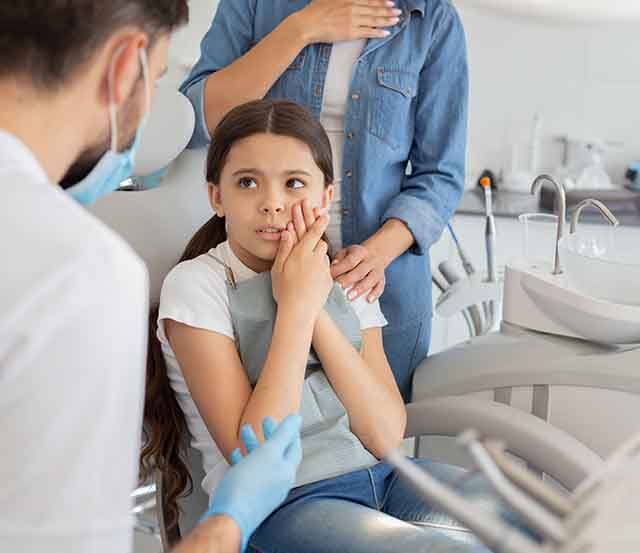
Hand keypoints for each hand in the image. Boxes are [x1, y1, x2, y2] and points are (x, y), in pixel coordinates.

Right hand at [204, 415, 302, 551]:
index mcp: (286, 471)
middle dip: (271, 435)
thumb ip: (283, 434)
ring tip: (245, 431)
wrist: (229, 517)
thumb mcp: (268, 452)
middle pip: (278, 453)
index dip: (289, 430)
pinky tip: (236, 454)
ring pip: (262, 462)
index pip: (294, 446)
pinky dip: (245, 460)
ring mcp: (264, 490)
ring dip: (255, 444)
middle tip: (263, 421)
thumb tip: (297, 418)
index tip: (282, 418)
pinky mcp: (249, 496)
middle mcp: (279, 482)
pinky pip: (250, 473)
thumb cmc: (248, 485)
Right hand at [271, 207, 332, 314]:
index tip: (324, 214)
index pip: (313, 233)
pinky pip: (326, 270)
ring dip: (317, 257)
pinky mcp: (329, 280)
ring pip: (323, 257)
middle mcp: (316, 259)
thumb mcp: (278, 268)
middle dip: (315, 242)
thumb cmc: (284, 290)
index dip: (318, 222)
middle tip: (307, 248)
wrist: (299, 311)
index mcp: (301, 253)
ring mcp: (324, 269)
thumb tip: (287, 231)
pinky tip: (311, 280)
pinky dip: (320, 270)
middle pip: (320, 243)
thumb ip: (284, 249)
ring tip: (305, 270)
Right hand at [292, 0, 401, 44]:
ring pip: (373, 20)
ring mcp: (352, 20)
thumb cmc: (315, 11)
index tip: (391, 3)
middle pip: (374, 9)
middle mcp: (352, 7)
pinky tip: (386, 33)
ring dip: (387, 20)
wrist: (307, 24)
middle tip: (398, 12)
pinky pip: (367, 32)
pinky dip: (378, 32)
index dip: (382, 1)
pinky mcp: (350, 32)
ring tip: (396, 21)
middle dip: (388, 11)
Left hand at [331, 244, 387, 302]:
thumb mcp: (346, 252)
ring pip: (371, 280)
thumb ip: (339, 258)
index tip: (331, 276)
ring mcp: (378, 270)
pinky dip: (375, 294)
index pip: (350, 261)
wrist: (376, 254)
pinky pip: (380, 287)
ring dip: (360, 289)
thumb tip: (333, 266)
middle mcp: (370, 261)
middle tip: (339, 288)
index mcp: (359, 252)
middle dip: (348, 280)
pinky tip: (368, 300)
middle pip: (360, 271)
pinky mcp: (382, 279)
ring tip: (349, 297)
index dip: (340, 269)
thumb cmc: (356, 256)